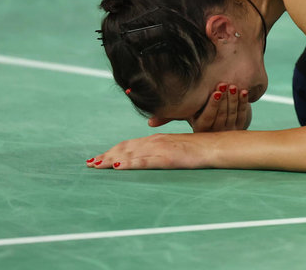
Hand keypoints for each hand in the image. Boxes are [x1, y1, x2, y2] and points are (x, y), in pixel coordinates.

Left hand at [85, 133, 207, 169]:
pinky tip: (118, 166)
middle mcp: (154, 141)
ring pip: (130, 153)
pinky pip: (144, 161)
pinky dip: (129, 163)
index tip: (98, 158)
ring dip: (112, 159)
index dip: (112, 151)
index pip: (129, 145)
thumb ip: (162, 151)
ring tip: (97, 165)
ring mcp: (160, 149)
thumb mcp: (176, 148)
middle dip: (106, 155)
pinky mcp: (167, 158)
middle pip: (125, 148)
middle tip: (90, 164)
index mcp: (156, 139)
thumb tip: (151, 157)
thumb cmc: (198, 148)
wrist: (215, 146)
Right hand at [190, 83, 252, 132]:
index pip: (208, 117)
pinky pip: (242, 114)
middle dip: (223, 98)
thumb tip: (193, 89)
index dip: (212, 105)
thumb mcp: (194, 110)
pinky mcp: (239, 128)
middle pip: (221, 115)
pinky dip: (243, 103)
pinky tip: (244, 92)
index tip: (217, 93)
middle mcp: (215, 133)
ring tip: (233, 86)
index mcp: (201, 128)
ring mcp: (228, 131)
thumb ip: (195, 103)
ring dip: (233, 99)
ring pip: (232, 114)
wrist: (214, 122)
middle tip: (224, 84)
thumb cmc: (199, 111)